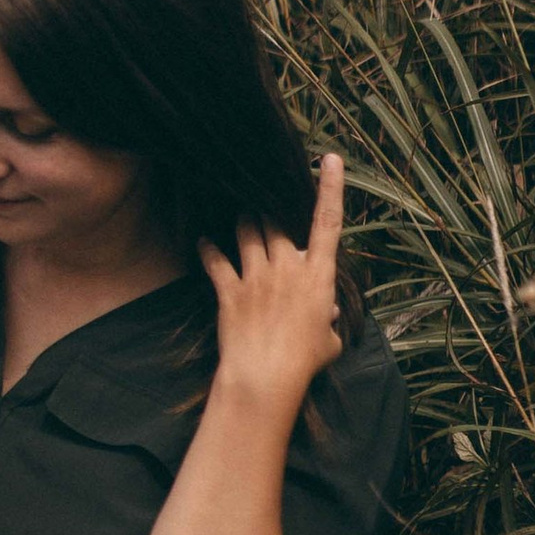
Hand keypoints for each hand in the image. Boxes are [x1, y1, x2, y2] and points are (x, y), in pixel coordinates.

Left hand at [203, 154, 345, 431]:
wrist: (266, 376)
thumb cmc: (304, 361)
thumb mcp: (329, 340)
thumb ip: (329, 320)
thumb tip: (328, 312)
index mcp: (318, 274)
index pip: (328, 221)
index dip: (331, 187)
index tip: (330, 159)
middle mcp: (287, 266)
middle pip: (277, 220)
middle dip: (270, 209)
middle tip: (265, 203)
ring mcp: (256, 275)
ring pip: (247, 231)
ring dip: (244, 221)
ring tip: (241, 216)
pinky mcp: (229, 290)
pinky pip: (216, 260)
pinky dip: (208, 249)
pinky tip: (203, 242)